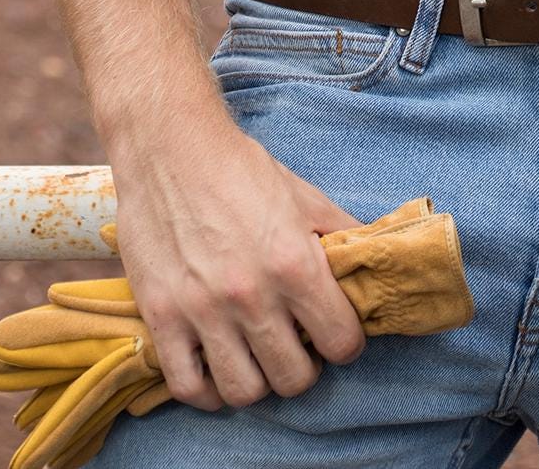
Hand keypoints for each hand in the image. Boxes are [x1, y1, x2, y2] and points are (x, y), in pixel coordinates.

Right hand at [108, 111, 368, 410]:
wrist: (169, 147)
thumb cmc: (240, 169)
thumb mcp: (304, 196)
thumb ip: (342, 235)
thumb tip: (377, 263)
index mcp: (294, 263)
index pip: (341, 342)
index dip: (345, 341)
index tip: (335, 333)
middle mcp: (251, 295)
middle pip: (294, 378)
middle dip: (304, 367)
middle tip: (296, 345)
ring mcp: (202, 311)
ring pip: (244, 392)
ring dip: (258, 380)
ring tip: (257, 356)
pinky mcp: (161, 317)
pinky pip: (188, 388)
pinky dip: (207, 391)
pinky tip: (217, 366)